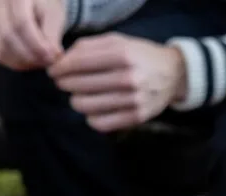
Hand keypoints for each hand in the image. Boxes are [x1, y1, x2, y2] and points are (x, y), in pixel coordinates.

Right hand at [0, 0, 64, 70]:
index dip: (36, 44)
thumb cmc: (46, 7)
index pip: (21, 23)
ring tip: (41, 62)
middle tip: (47, 62)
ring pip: (2, 48)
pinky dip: (15, 63)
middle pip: (8, 36)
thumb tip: (53, 56)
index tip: (51, 57)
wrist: (33, 5)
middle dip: (30, 56)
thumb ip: (53, 35)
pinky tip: (29, 62)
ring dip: (24, 62)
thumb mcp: (54, 16)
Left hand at [49, 33, 185, 132]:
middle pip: (79, 86)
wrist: (172, 74)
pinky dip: (91, 118)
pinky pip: (100, 124)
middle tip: (65, 83)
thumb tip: (62, 60)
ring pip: (86, 106)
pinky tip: (93, 110)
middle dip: (65, 84)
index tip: (53, 71)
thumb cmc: (139, 56)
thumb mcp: (117, 41)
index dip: (60, 68)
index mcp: (122, 55)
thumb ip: (89, 47)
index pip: (78, 64)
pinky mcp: (135, 118)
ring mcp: (132, 100)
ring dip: (76, 101)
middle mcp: (127, 78)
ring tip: (79, 96)